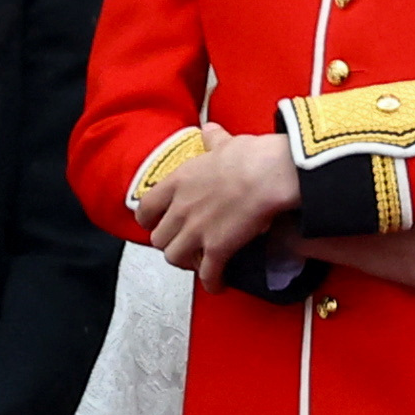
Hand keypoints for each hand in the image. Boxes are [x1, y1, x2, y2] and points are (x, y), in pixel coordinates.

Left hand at [146, 133, 304, 280]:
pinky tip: (217, 285)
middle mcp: (180, 209)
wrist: (269, 175)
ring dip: (185, 263)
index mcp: (178, 182)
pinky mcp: (217, 249)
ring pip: (174, 257)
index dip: (149, 219)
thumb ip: (214, 140)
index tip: (156, 222)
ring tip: (198, 263)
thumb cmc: (250, 157)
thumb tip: (209, 129)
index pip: (145, 208)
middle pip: (158, 238)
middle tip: (183, 244)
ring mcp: (196, 231)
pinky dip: (211, 282)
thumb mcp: (225, 144)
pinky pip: (206, 274)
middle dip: (169, 243)